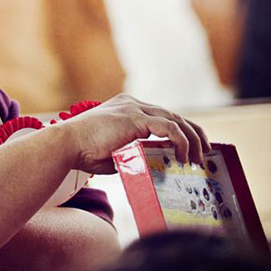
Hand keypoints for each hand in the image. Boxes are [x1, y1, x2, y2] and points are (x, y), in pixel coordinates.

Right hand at [59, 93, 210, 173]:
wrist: (66, 145)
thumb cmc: (82, 152)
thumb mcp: (113, 151)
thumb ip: (131, 153)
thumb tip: (147, 166)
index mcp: (125, 108)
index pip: (161, 116)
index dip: (180, 131)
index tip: (190, 148)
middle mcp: (131, 104)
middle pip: (173, 115)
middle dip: (193, 134)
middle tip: (203, 152)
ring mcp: (133, 109)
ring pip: (175, 120)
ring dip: (191, 140)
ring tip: (197, 159)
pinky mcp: (135, 118)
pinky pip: (169, 128)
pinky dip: (181, 141)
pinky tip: (182, 156)